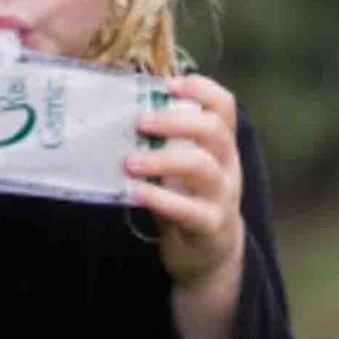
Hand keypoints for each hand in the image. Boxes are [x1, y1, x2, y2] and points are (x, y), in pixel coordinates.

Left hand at [125, 74, 244, 290]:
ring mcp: (222, 196)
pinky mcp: (210, 226)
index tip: (167, 85)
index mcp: (219, 144)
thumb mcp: (178, 167)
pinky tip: (135, 191)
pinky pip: (188, 209)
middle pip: (214, 130)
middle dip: (175, 121)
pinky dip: (160, 198)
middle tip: (139, 121)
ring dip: (162, 160)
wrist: (208, 254)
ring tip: (129, 162)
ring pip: (202, 166)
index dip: (200, 89)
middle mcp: (227, 165)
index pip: (223, 106)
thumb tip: (111, 115)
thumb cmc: (184, 199)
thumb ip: (158, 144)